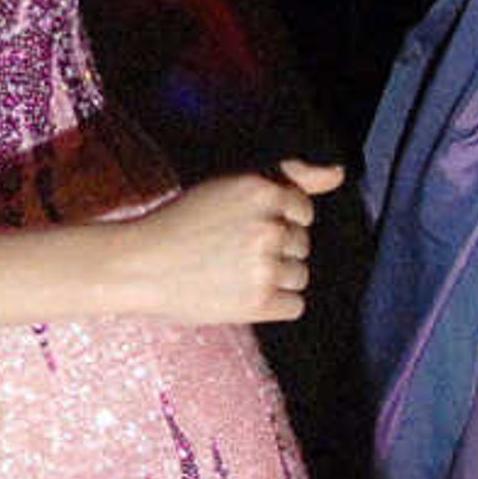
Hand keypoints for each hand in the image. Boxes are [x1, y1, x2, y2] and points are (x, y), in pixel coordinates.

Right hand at [116, 160, 343, 325]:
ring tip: (233, 274)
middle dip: (275, 250)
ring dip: (275, 279)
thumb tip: (339, 173)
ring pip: (300, 276)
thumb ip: (290, 178)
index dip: (274, 222)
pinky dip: (273, 305)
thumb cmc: (182, 223)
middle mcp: (269, 226)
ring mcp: (265, 265)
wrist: (138, 265)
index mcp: (262, 190)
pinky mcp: (259, 301)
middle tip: (230, 252)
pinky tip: (241, 295)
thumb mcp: (231, 187)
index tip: (241, 228)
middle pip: (302, 245)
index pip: (302, 211)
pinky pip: (295, 305)